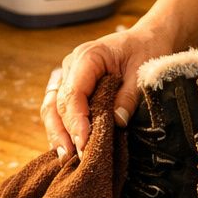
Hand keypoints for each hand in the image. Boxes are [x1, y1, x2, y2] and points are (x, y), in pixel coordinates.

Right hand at [43, 22, 176, 159]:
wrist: (146, 39)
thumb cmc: (145, 51)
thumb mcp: (143, 71)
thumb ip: (129, 96)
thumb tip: (117, 122)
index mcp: (88, 56)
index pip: (74, 93)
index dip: (76, 120)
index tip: (84, 143)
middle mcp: (71, 66)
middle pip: (57, 103)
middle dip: (64, 132)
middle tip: (73, 157)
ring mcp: (68, 76)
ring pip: (52, 108)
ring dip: (56, 133)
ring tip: (65, 157)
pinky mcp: (71, 87)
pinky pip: (58, 109)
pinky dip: (61, 128)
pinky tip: (66, 147)